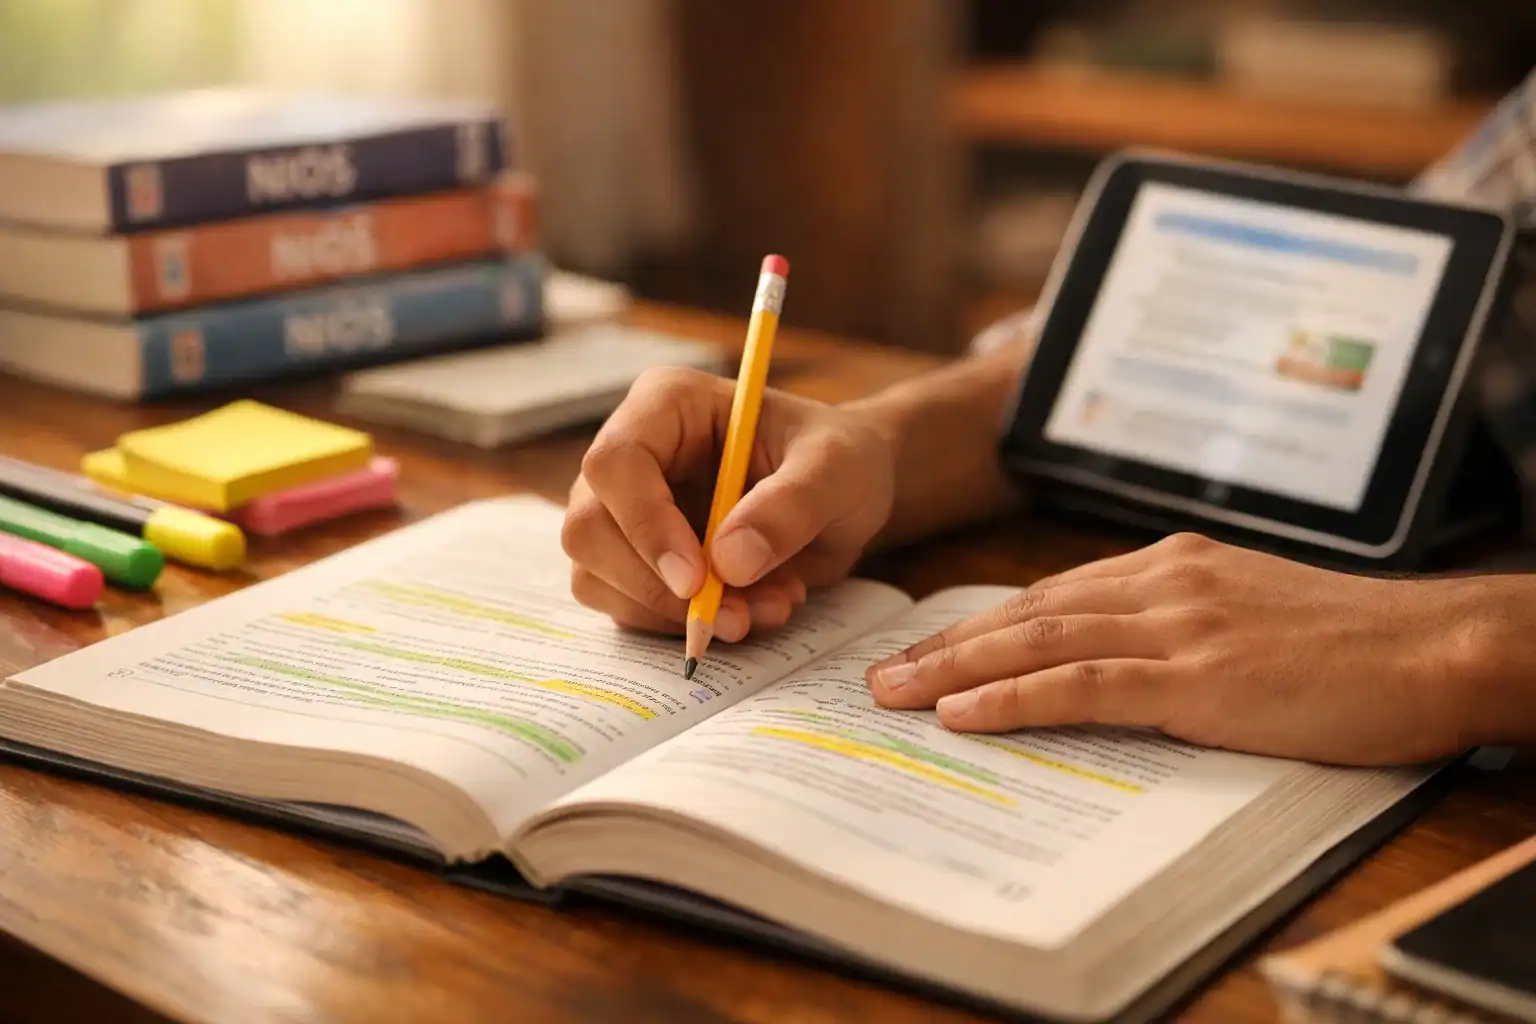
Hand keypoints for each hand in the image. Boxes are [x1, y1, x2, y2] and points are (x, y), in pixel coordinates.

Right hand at [563, 366, 894, 641]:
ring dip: (676, 616)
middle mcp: (631, 456)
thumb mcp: (837, 469)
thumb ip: (791, 506)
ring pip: (597, 578)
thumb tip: (729, 562)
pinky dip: (683, 627)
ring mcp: (624, 512)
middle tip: (736, 616)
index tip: (696, 580)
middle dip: (656, 589)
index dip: (644, 525)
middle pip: (588, 529)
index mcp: (666, 405)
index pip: (616, 463)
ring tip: (768, 607)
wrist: (846, 498)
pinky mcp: (635, 563)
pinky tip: (750, 612)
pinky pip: (628, 609)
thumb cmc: (839, 461)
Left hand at [866, 533, 1500, 765]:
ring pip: (1038, 639)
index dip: (984, 624)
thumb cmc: (1350, 643)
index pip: (1053, 594)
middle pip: (1027, 611)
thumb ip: (1178, 624)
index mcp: (1171, 566)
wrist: (1432, 647)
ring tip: (894, 693)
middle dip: (947, 645)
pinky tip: (965, 710)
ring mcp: (1177, 626)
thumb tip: (1115, 656)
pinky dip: (1015, 696)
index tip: (933, 648)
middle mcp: (1161, 583)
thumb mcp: (1248, 614)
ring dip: (956, 668)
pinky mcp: (1197, 676)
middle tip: (881, 673)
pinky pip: (1083, 683)